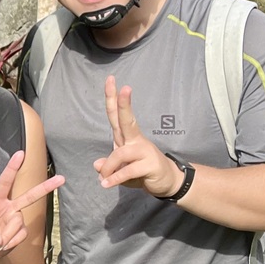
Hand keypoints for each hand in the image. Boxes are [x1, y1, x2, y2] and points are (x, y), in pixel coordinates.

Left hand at [0, 150, 64, 263]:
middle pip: (29, 196)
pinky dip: (10, 243)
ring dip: (7, 234)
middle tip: (62, 178)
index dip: (12, 168)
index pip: (5, 181)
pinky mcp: (21, 232)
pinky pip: (20, 236)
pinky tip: (2, 246)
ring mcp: (17, 219)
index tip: (20, 153)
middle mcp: (9, 207)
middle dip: (46, 187)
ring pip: (18, 223)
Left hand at [94, 77, 184, 196]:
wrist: (167, 182)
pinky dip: (115, 178)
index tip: (110, 80)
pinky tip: (106, 184)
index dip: (113, 99)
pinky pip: (127, 171)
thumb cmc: (142, 172)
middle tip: (122, 87)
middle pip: (126, 120)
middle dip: (122, 103)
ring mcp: (144, 151)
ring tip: (103, 179)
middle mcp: (135, 141)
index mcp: (127, 137)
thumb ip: (109, 166)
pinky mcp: (149, 165)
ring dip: (109, 168)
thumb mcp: (121, 169)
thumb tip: (97, 164)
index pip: (117, 115)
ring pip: (120, 154)